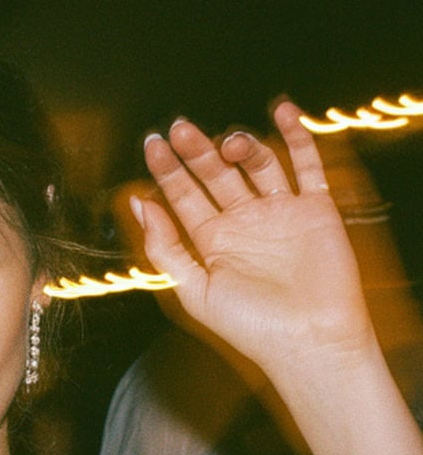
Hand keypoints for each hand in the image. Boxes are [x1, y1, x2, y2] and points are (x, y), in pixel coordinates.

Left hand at [133, 102, 374, 380]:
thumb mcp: (194, 290)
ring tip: (226, 142)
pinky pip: (307, 165)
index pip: (185, 196)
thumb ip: (164, 247)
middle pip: (217, 174)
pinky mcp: (316, 209)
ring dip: (240, 145)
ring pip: (258, 164)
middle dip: (197, 152)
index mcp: (213, 241)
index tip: (153, 144)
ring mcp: (280, 213)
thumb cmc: (252, 328)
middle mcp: (245, 223)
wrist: (309, 343)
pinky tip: (281, 112)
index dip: (168, 170)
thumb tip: (138, 205)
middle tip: (179, 128)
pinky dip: (297, 137)